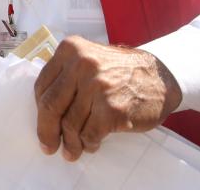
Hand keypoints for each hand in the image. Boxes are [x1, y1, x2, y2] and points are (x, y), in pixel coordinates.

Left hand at [33, 36, 181, 160]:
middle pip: (50, 105)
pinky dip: (88, 144)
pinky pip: (89, 134)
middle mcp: (81, 65)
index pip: (42, 86)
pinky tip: (92, 144)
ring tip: (73, 150)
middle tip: (48, 146)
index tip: (42, 125)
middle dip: (46, 131)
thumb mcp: (88, 59)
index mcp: (70, 49)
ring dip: (70, 143)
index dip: (39, 110)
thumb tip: (44, 111)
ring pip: (70, 124)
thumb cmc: (121, 72)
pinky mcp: (112, 109)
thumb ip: (66, 76)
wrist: (160, 77)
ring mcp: (97, 87)